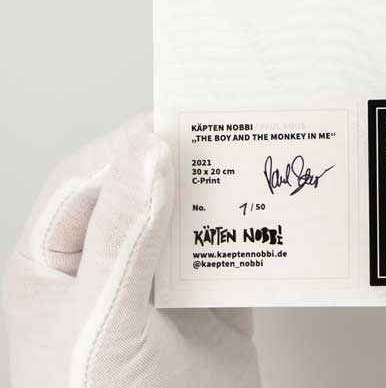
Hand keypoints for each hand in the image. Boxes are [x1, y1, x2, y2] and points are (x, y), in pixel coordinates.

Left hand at [3, 114, 260, 387]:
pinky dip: (257, 235)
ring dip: (225, 193)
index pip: (89, 183)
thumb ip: (123, 237)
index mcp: (55, 268)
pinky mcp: (211, 309)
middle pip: (147, 192)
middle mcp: (106, 271)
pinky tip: (271, 219)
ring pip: (193, 219)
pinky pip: (234, 255)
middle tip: (227, 131)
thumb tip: (148, 156)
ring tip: (255, 166)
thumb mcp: (98, 324)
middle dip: (185, 162)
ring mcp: (160, 291)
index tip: (176, 120)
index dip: (128, 146)